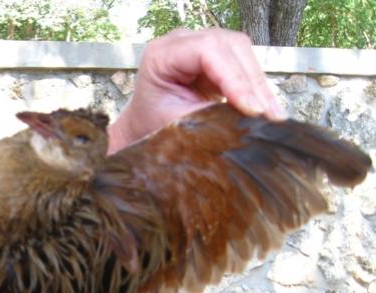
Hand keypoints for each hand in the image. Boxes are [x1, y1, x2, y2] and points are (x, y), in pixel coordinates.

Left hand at [108, 28, 285, 152]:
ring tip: (273, 115)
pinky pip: (243, 64)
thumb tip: (247, 118)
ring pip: (242, 53)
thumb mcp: (177, 124)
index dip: (234, 78)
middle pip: (230, 46)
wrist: (143, 127)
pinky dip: (256, 86)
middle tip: (269, 115)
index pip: (207, 51)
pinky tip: (267, 108)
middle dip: (253, 82)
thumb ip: (208, 116)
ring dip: (259, 84)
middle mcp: (181, 41)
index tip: (252, 109)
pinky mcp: (214, 57)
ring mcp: (199, 45)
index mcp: (162, 54)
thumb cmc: (152, 126)